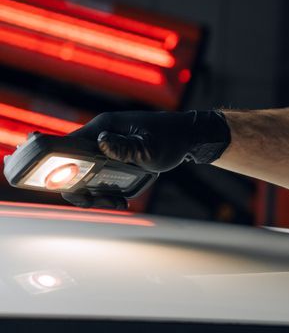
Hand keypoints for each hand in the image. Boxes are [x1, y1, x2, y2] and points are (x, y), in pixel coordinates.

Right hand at [61, 110, 229, 208]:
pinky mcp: (114, 158)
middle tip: (97, 203)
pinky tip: (119, 201)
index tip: (64, 186)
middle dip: (79, 187)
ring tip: (116, 204)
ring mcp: (106, 148)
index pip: (65, 146)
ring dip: (94, 192)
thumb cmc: (171, 139)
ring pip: (86, 174)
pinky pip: (100, 176)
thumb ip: (126, 147)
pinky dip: (105, 190)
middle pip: (72, 165)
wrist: (188, 137)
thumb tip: (101, 143)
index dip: (55, 166)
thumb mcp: (150, 147)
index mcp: (102, 128)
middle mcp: (99, 137)